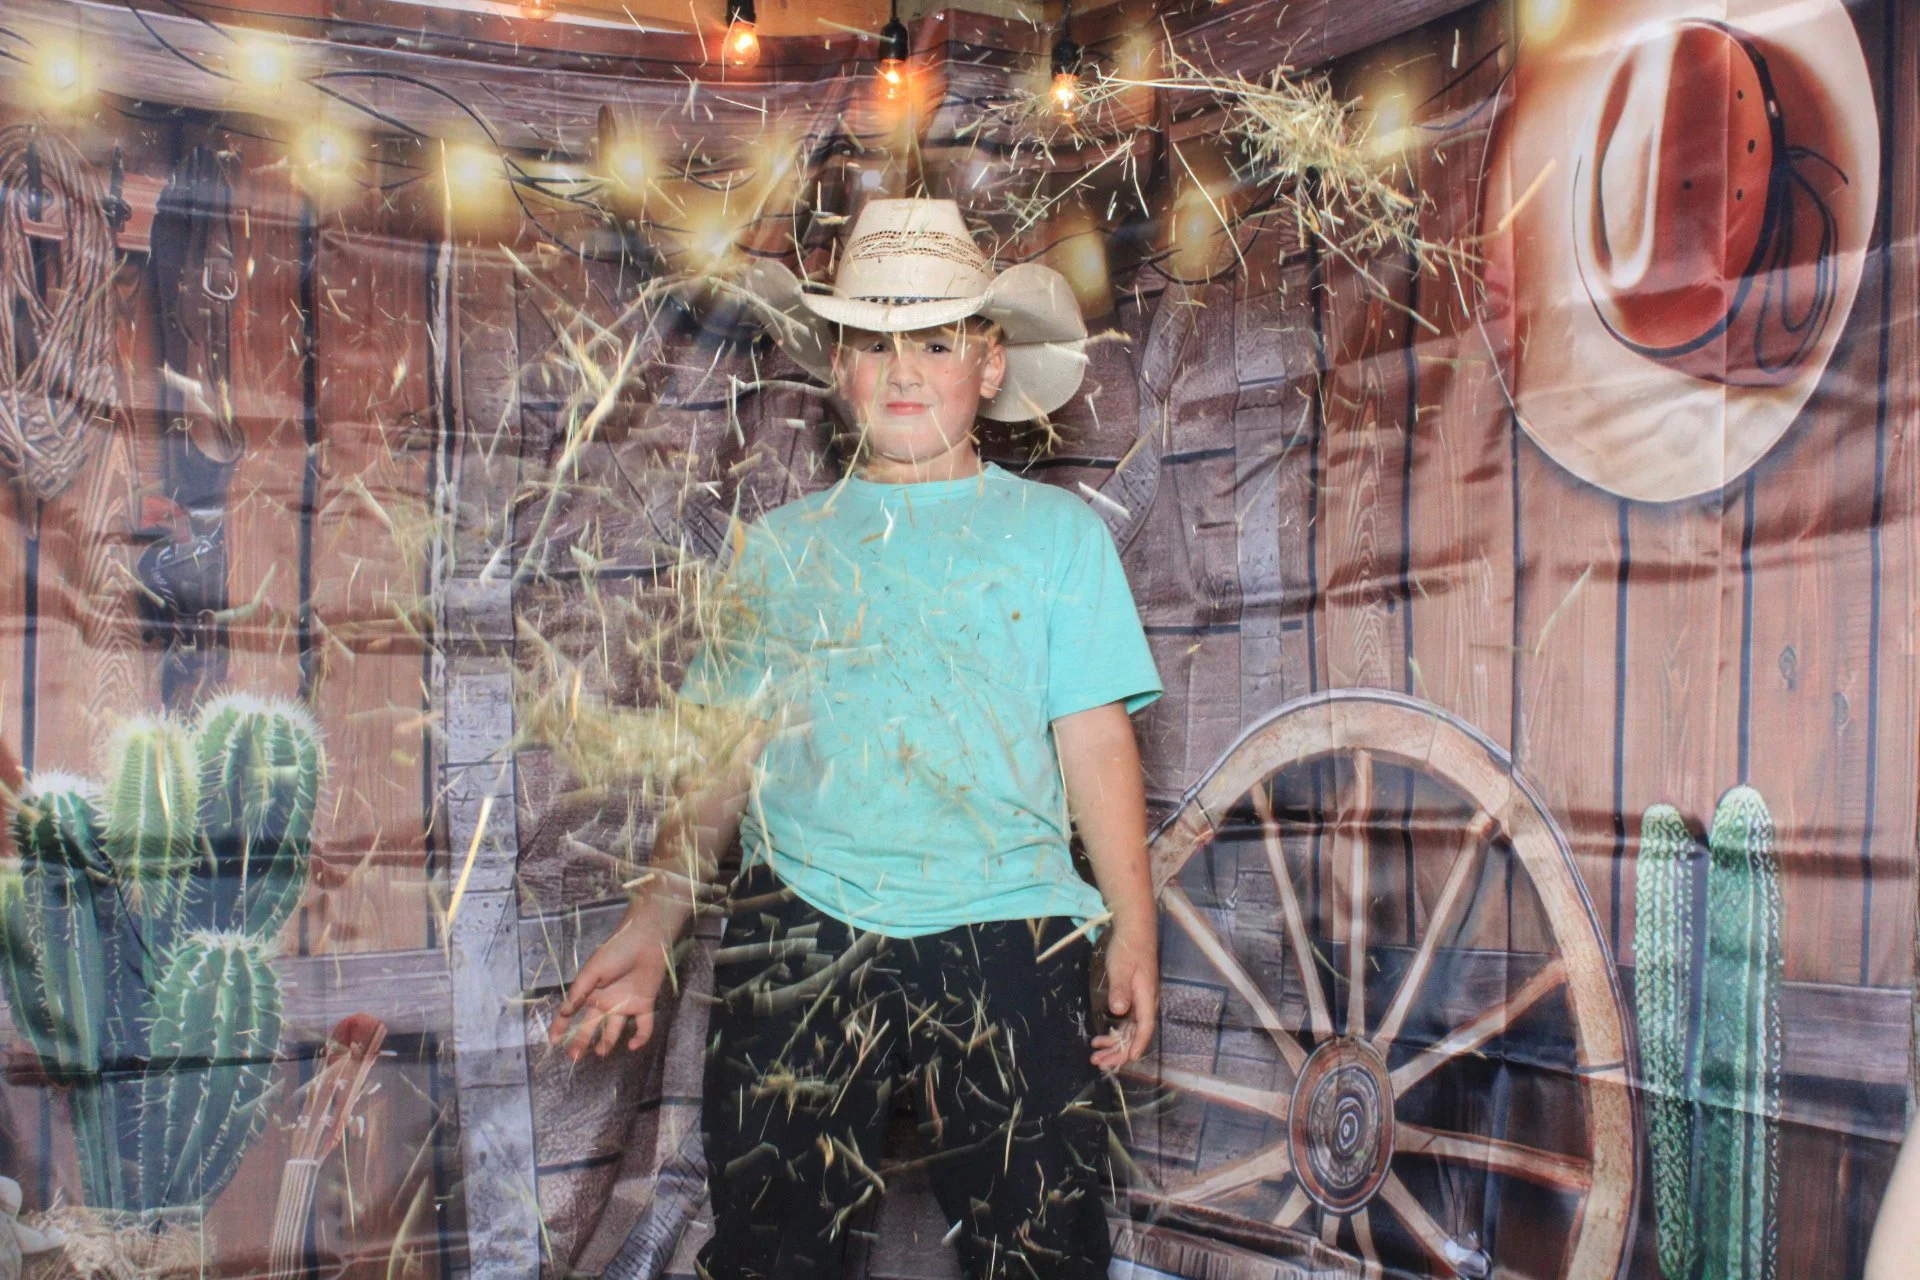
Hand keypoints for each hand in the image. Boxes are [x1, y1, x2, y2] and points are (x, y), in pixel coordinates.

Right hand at [548, 922, 670, 1060]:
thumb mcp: (592, 970)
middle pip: (591, 1026)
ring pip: (614, 1030)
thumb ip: (579, 991)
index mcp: (590, 993)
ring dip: (607, 1042)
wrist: (645, 941)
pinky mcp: (644, 1005)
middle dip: (581, 1041)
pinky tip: (632, 1045)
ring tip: (601, 1052)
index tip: (553, 1041)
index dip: (561, 1026)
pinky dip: (641, 1037)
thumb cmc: (615, 952)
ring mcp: (625, 1005)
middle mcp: (606, 1002)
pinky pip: (643, 1026)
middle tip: (575, 1056)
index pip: (572, 1013)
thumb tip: (564, 1012)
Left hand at [1091, 924, 1156, 1070]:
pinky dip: (1114, 1033)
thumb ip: (1121, 989)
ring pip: (1129, 1031)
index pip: (1145, 1028)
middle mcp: (1145, 1003)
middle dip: (1119, 1051)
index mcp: (1147, 998)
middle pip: (1135, 1035)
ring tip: (1096, 1054)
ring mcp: (1139, 1001)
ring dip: (1114, 1045)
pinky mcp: (1132, 997)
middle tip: (1100, 1062)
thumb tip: (1119, 1010)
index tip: (1126, 1060)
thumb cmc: (1128, 949)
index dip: (1137, 1045)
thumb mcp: (1122, 968)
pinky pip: (1125, 1022)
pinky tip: (1101, 1038)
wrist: (1133, 931)